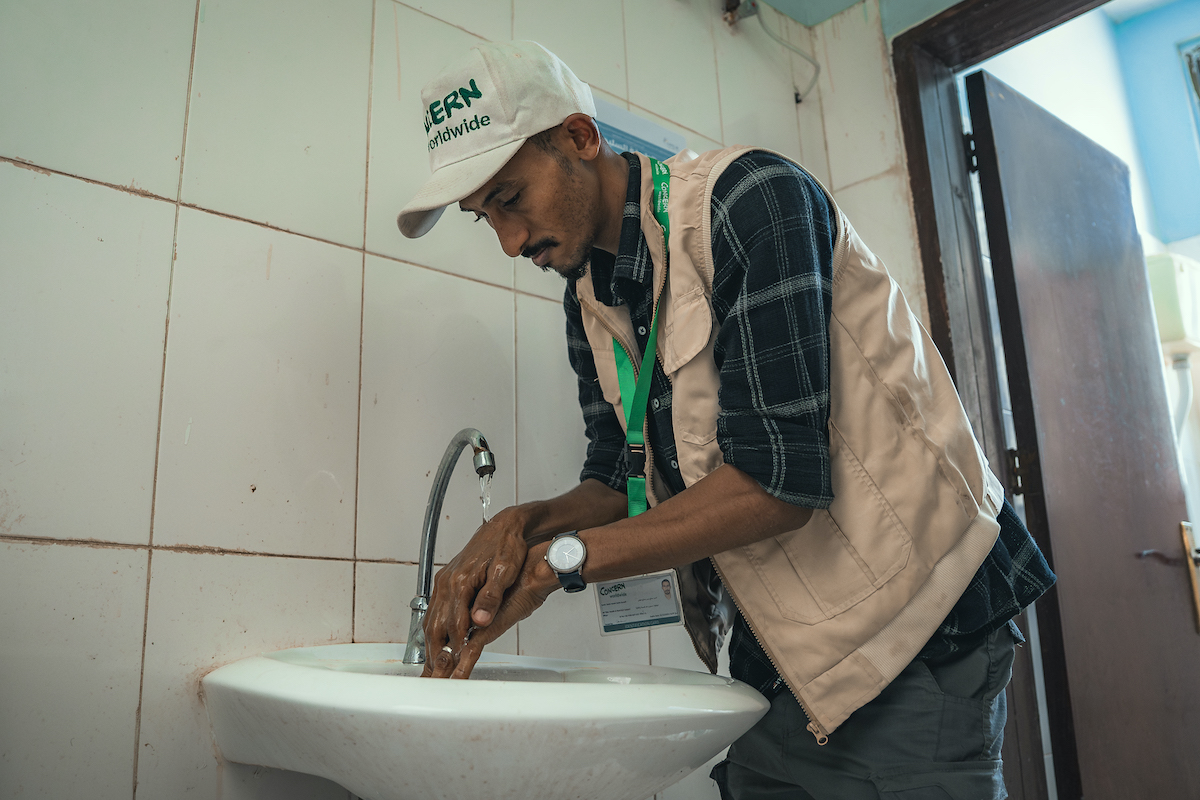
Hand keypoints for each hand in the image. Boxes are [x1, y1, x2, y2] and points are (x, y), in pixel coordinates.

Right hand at [426, 541, 557, 678]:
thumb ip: (491, 597)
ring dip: (431, 642)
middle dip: (435, 651)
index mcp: (461, 581)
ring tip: (433, 664)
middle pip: (436, 624)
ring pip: (431, 618)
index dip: (455, 646)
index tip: (456, 665)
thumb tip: (480, 621)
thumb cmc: (507, 547)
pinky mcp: (447, 580)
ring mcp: (445, 581)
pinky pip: (434, 609)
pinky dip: (433, 628)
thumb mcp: (505, 572)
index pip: (454, 623)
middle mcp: (448, 582)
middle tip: (437, 673)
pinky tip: (437, 639)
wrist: (503, 527)